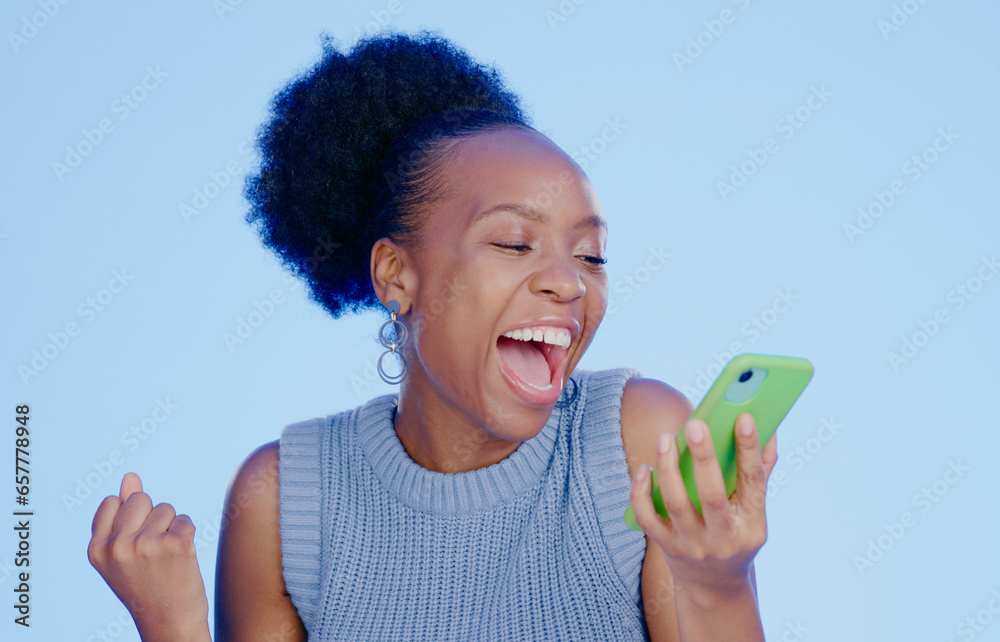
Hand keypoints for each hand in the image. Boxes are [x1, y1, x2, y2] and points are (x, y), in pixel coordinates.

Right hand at [88, 473, 210, 641]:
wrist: (169, 621)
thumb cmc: (146, 584)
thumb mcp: (123, 552)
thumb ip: (123, 513)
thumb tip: (130, 476)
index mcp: (97, 548)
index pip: (113, 502)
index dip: (129, 518)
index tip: (133, 544)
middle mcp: (118, 546)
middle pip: (141, 499)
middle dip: (151, 518)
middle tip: (152, 552)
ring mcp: (147, 544)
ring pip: (166, 508)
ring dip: (170, 528)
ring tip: (166, 558)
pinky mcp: (176, 544)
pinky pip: (184, 519)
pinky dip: (187, 534)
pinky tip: (181, 558)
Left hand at [629, 413, 777, 597]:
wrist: (715, 588)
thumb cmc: (736, 537)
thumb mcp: (754, 514)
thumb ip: (760, 473)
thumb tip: (769, 432)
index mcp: (752, 524)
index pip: (753, 481)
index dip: (749, 448)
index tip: (743, 417)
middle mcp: (724, 537)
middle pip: (711, 495)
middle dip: (703, 457)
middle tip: (695, 424)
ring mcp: (694, 545)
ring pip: (676, 504)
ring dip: (668, 468)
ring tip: (666, 438)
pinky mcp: (668, 548)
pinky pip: (649, 519)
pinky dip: (641, 492)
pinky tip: (644, 469)